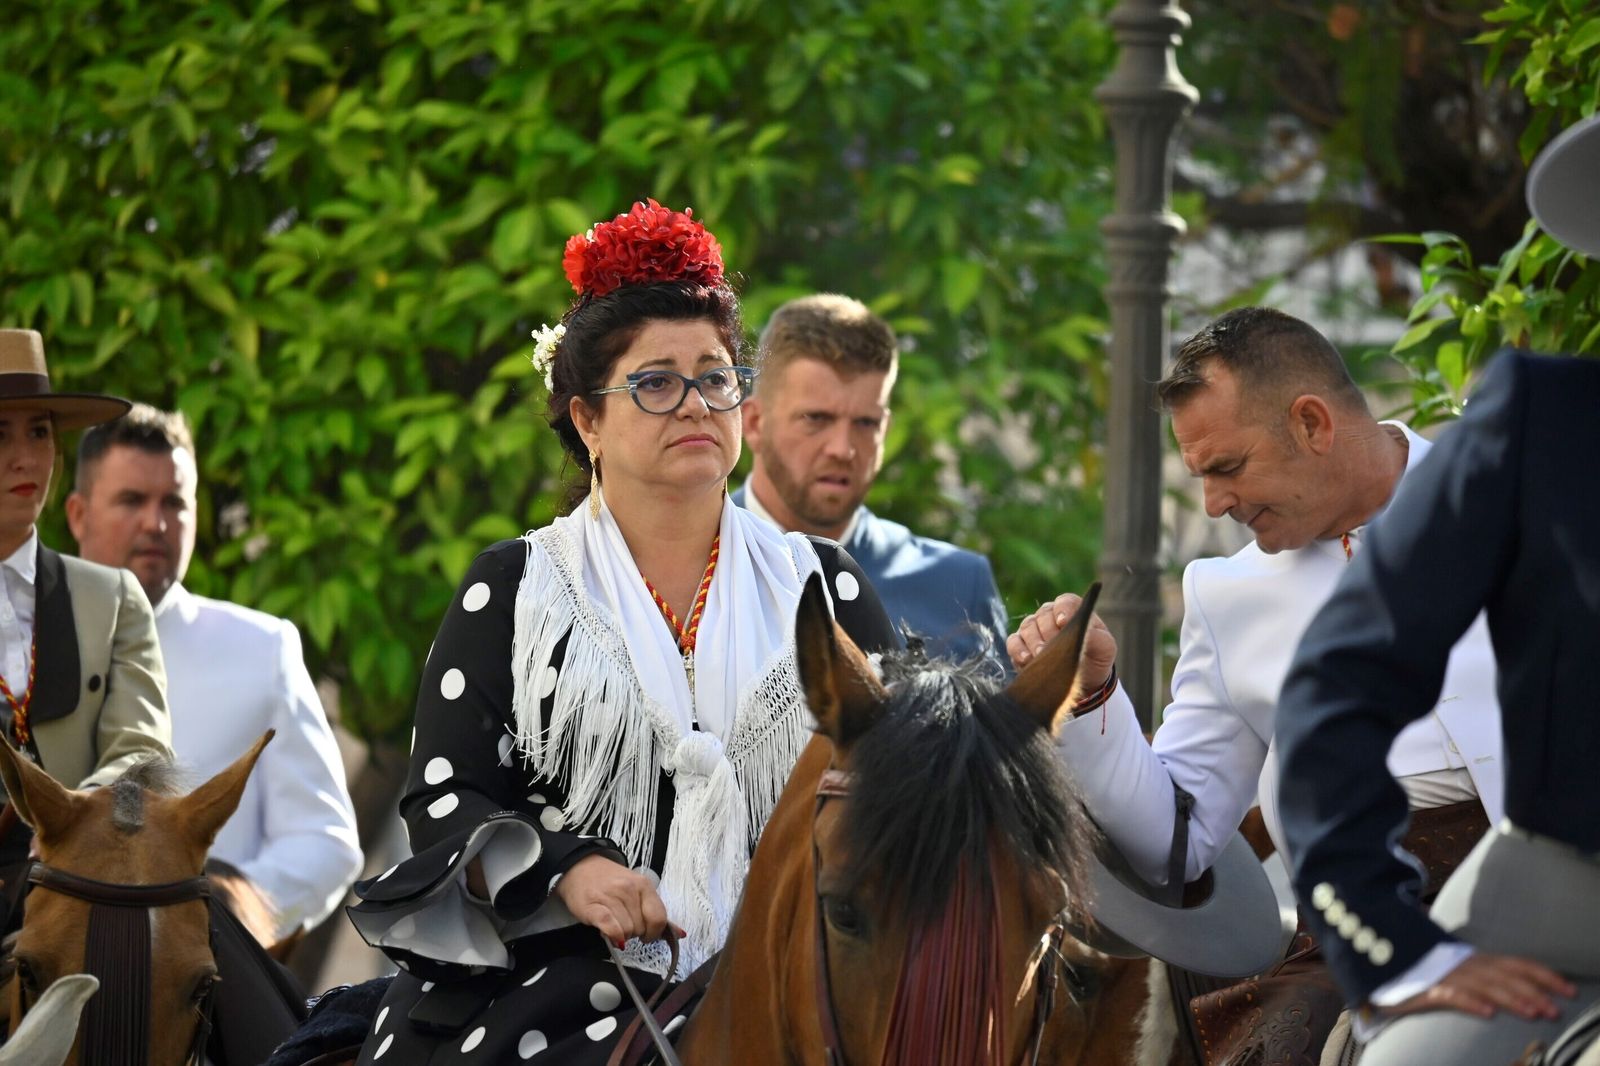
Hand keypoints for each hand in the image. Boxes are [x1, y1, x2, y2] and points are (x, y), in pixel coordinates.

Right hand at [554, 854, 680, 947]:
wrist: (578, 867)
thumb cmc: (610, 881)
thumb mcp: (637, 890)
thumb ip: (656, 912)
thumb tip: (680, 934)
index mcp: (644, 885)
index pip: (659, 918)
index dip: (654, 933)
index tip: (647, 935)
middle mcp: (629, 889)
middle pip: (641, 928)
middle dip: (635, 933)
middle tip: (626, 925)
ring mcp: (610, 897)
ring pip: (626, 931)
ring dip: (622, 936)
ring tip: (614, 925)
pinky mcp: (592, 907)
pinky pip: (610, 927)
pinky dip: (614, 936)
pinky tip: (612, 936)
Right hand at [1007, 593, 1116, 689]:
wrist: (1083, 680)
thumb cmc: (1095, 657)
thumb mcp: (1105, 648)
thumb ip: (1096, 636)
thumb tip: (1083, 630)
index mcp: (1072, 610)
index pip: (1065, 602)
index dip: (1063, 610)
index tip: (1063, 623)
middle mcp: (1050, 616)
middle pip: (1043, 614)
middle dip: (1047, 631)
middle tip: (1051, 647)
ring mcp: (1033, 629)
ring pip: (1027, 627)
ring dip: (1033, 642)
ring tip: (1040, 656)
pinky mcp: (1021, 646)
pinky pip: (1013, 642)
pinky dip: (1018, 650)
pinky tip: (1027, 661)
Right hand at [1383, 953, 1574, 1020]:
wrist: (1383, 964)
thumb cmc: (1425, 972)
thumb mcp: (1459, 971)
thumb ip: (1484, 976)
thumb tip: (1519, 989)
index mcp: (1476, 960)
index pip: (1516, 963)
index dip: (1543, 975)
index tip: (1568, 989)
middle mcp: (1465, 964)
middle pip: (1505, 976)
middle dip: (1533, 992)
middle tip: (1554, 1010)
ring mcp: (1445, 975)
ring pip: (1483, 986)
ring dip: (1509, 999)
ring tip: (1531, 1012)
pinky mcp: (1425, 989)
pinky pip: (1451, 995)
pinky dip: (1470, 1003)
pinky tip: (1487, 1013)